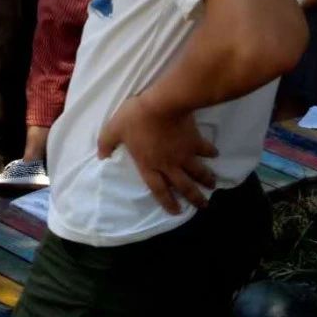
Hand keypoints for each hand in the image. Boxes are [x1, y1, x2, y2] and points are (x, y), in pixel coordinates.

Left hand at [97, 94, 218, 214]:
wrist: (162, 105)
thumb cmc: (135, 119)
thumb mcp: (113, 130)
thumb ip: (106, 144)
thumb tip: (101, 157)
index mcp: (149, 164)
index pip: (158, 189)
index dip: (167, 202)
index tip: (176, 211)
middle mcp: (169, 164)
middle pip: (184, 186)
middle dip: (195, 198)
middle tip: (204, 206)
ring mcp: (184, 154)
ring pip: (198, 172)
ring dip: (206, 180)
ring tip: (212, 186)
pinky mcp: (195, 141)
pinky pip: (205, 150)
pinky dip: (211, 153)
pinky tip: (215, 155)